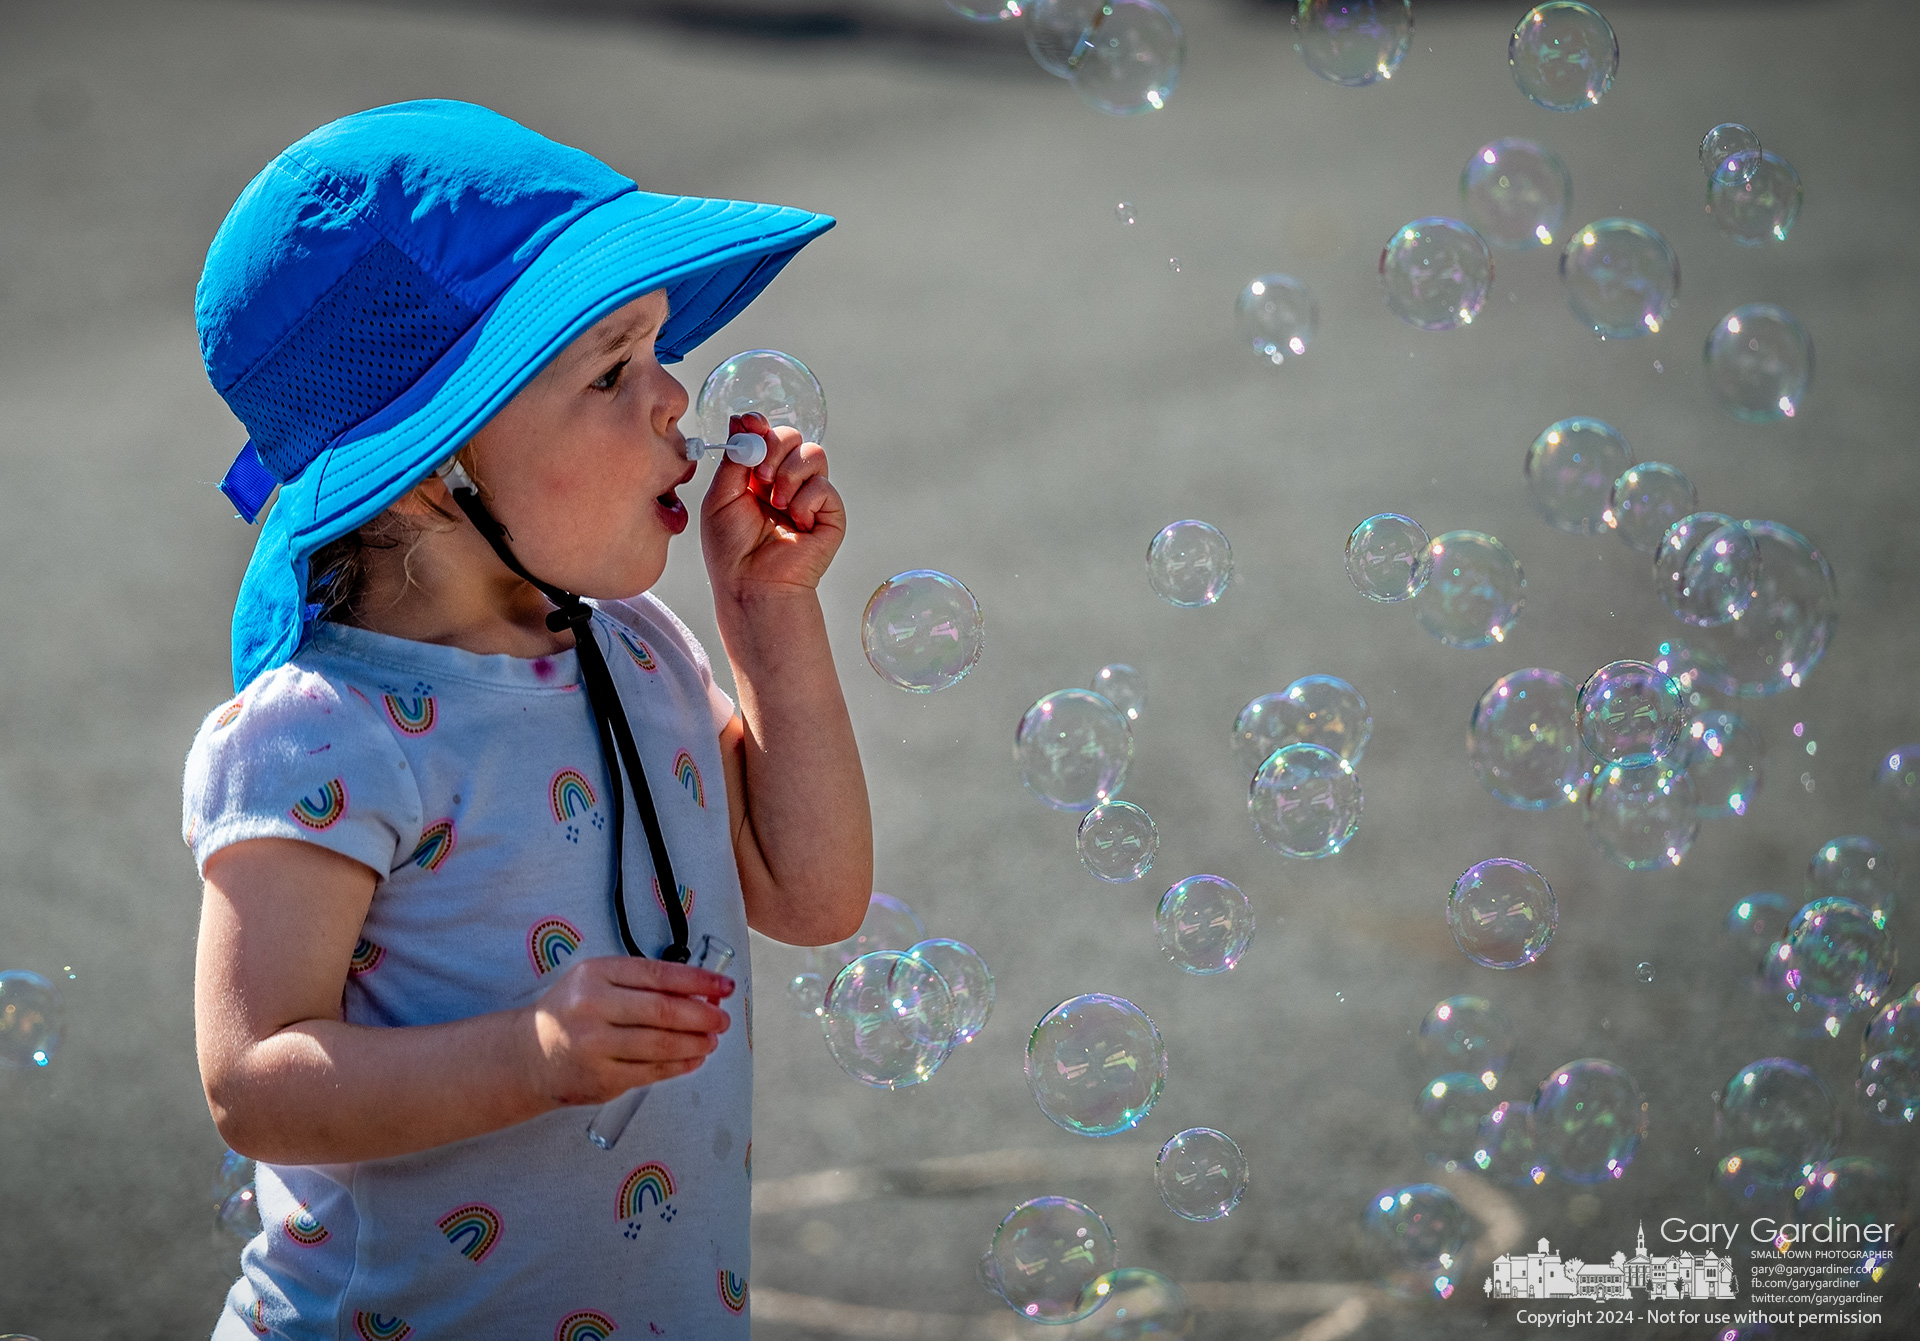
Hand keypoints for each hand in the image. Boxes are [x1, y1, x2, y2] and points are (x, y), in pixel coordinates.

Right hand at [518, 955, 732, 1106]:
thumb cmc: (573, 1011)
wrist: (529, 1054)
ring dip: (696, 1042)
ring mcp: (596, 1046)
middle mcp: (593, 1008)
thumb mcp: (597, 980)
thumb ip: (641, 982)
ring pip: (661, 1045)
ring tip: (712, 1039)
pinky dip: (680, 1065)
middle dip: (703, 1015)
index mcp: (596, 975)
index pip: (658, 975)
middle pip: (664, 1011)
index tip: (724, 986)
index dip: (698, 981)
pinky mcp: (602, 1079)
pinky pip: (652, 1072)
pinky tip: (694, 1058)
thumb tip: (699, 990)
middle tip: (723, 1018)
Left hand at [700, 413, 845, 601]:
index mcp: (756, 477)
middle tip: (761, 477)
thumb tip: (743, 419)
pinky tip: (795, 522)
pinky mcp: (830, 514)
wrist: (752, 583)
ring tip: (776, 502)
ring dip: (790, 473)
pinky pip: (824, 486)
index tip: (752, 425)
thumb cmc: (730, 548)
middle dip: (774, 448)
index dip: (760, 426)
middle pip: (791, 437)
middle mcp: (784, 482)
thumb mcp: (720, 496)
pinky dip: (805, 500)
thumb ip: (734, 458)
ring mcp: (809, 497)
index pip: (765, 436)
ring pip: (813, 454)